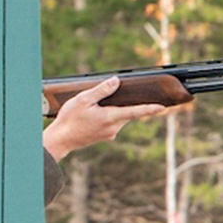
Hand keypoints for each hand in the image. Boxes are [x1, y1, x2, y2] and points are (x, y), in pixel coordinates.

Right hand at [41, 76, 179, 159]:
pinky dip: (108, 116)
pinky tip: (93, 115)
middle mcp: (113, 128)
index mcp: (110, 118)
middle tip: (109, 98)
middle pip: (127, 112)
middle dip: (124, 103)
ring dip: (114, 110)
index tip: (163, 108)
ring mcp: (109, 133)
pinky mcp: (104, 136)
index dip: (149, 109)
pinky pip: (113, 123)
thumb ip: (101, 90)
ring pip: (120, 117)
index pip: (135, 112)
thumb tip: (116, 81)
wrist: (60, 140)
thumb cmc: (69, 120)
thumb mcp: (83, 100)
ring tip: (94, 108)